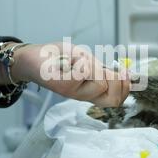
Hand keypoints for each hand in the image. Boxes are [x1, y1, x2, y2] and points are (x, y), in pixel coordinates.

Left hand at [12, 42, 130, 107]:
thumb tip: (126, 74)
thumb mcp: (86, 61)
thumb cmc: (58, 57)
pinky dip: (80, 60)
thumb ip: (103, 69)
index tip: (126, 73)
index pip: (117, 99)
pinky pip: (83, 71)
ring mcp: (72, 91)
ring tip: (79, 61)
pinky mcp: (61, 84)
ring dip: (94, 65)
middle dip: (116, 80)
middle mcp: (83, 95)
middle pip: (113, 98)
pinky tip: (68, 60)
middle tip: (105, 68)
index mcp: (91, 91)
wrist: (31, 57)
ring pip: (100, 83)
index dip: (126, 87)